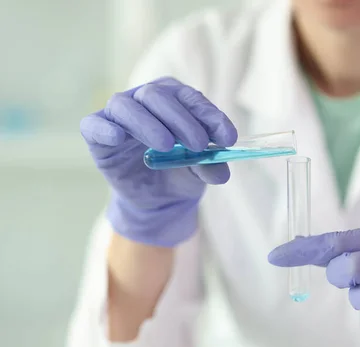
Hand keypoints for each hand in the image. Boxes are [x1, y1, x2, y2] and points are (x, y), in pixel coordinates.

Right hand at [80, 77, 237, 246]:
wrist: (157, 199)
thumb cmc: (180, 173)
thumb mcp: (200, 172)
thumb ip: (210, 166)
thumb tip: (221, 171)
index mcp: (175, 100)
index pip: (191, 98)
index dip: (210, 115)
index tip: (227, 138)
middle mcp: (145, 99)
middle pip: (158, 95)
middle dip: (181, 119)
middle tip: (198, 144)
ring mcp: (119, 115)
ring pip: (127, 105)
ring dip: (148, 123)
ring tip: (167, 146)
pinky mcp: (97, 134)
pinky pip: (94, 125)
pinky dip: (105, 128)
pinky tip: (117, 137)